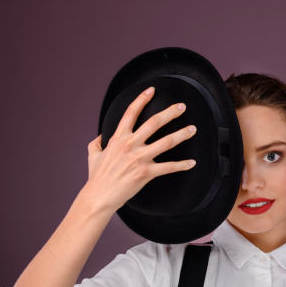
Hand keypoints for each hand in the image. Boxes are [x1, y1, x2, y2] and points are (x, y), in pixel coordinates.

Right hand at [85, 86, 196, 212]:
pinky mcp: (146, 172)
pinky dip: (182, 165)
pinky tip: (192, 163)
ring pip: (166, 142)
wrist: (99, 196)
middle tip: (182, 107)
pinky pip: (169, 167)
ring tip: (192, 129)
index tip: (152, 90)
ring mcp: (139, 158)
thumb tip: (100, 137)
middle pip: (154, 122)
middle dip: (170, 112)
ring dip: (182, 134)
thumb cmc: (97, 177)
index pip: (131, 112)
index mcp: (118, 138)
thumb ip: (97, 143)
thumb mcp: (93, 155)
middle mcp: (130, 144)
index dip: (142, 99)